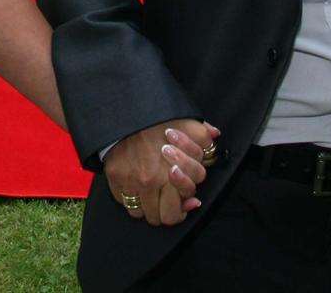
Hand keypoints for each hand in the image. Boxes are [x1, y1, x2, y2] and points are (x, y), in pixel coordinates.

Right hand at [105, 119, 219, 226]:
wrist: (126, 112)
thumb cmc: (159, 120)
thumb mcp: (188, 123)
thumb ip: (204, 134)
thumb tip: (215, 135)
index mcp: (173, 172)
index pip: (182, 206)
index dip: (186, 200)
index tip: (184, 195)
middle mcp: (151, 181)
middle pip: (165, 218)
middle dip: (170, 211)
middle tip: (169, 201)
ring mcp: (131, 183)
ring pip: (143, 215)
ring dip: (150, 207)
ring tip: (153, 195)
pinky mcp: (115, 179)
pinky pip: (124, 203)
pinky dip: (131, 199)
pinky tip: (136, 187)